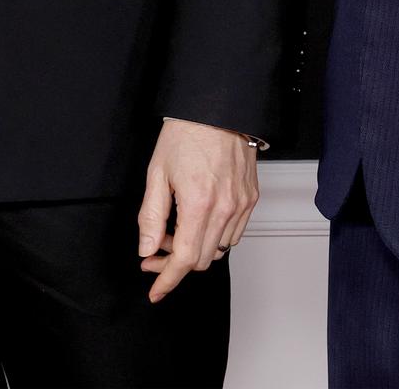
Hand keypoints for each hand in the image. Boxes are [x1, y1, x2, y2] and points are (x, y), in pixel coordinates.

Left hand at [135, 118, 256, 301]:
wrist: (218, 107)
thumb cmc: (187, 134)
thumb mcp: (157, 173)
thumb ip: (151, 216)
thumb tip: (148, 249)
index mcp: (199, 203)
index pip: (184, 258)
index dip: (167, 279)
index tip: (155, 291)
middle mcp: (226, 208)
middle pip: (202, 260)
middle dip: (175, 263)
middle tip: (155, 250)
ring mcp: (242, 205)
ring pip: (220, 250)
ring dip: (196, 250)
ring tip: (175, 230)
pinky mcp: (251, 199)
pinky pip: (234, 234)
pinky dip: (214, 237)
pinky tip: (198, 221)